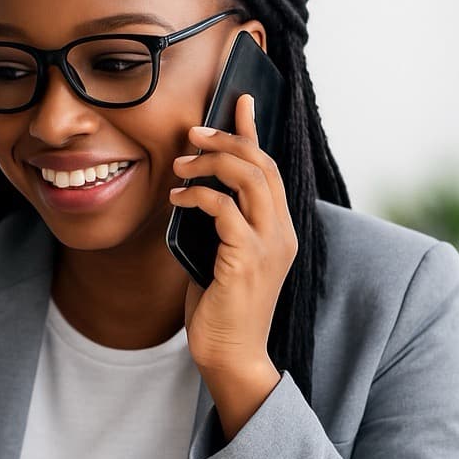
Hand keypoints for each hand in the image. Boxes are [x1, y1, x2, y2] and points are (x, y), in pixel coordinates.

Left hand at [169, 93, 297, 377]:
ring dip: (211, 162)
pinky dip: (198, 196)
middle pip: (262, 165)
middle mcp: (282, 233)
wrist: (230, 356)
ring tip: (181, 164)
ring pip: (250, 179)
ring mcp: (268, 246)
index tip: (238, 102)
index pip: (270, 168)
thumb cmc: (220, 308)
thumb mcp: (220, 256)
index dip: (253, 132)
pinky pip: (224, 211)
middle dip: (226, 139)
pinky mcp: (246, 261)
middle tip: (192, 132)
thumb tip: (193, 191)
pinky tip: (177, 198)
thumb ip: (219, 224)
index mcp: (279, 230)